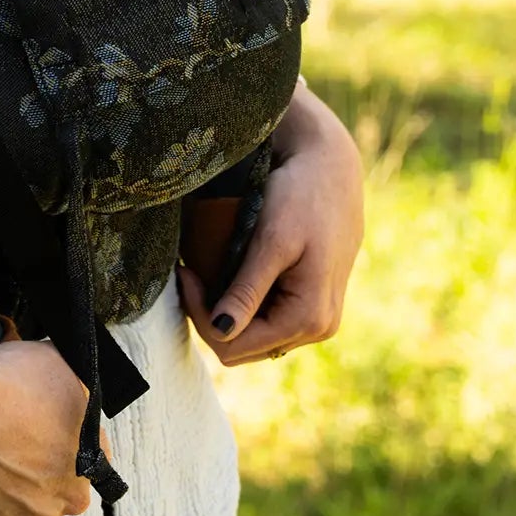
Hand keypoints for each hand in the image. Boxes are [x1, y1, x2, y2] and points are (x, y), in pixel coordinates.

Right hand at [0, 338, 99, 515]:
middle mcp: (71, 500)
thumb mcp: (56, 361)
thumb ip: (73, 382)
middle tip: (9, 448)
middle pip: (60, 490)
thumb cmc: (5, 382)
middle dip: (42, 475)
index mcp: (91, 459)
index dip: (64, 438)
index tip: (40, 427)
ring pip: (29, 515)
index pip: (90, 454)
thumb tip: (73, 383)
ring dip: (14, 499)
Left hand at [177, 80, 363, 364]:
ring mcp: (319, 320)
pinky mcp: (313, 305)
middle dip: (209, 314)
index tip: (183, 271)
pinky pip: (268, 321)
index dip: (200, 313)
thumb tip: (221, 331)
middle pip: (243, 348)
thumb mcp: (271, 240)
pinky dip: (244, 304)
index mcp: (309, 318)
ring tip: (206, 271)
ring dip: (225, 311)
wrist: (332, 168)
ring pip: (254, 338)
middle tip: (190, 270)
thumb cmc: (301, 196)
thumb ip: (248, 289)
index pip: (233, 343)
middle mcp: (319, 328)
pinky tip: (230, 274)